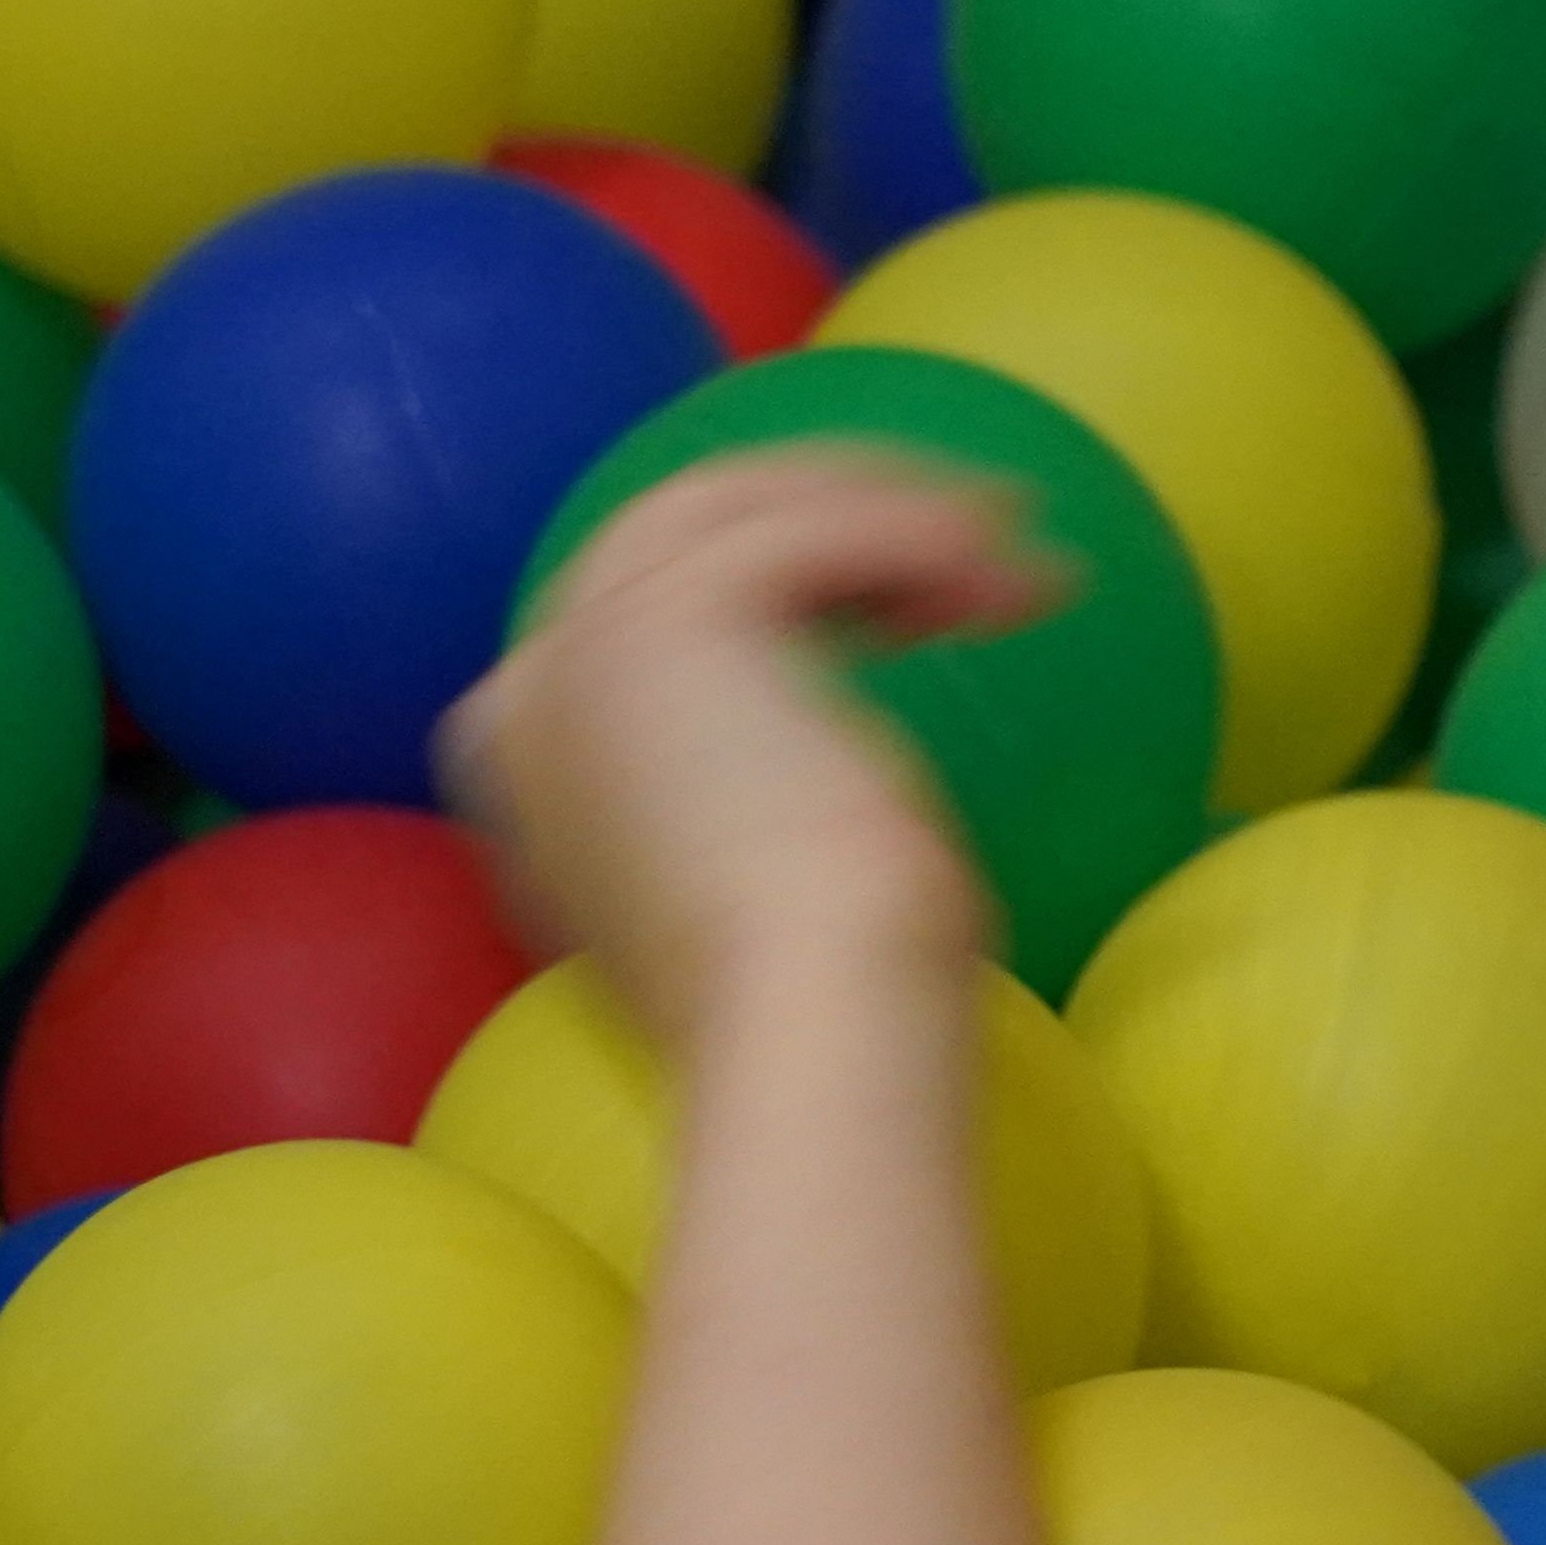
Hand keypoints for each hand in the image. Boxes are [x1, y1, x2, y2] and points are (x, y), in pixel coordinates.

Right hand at [439, 446, 1055, 1046]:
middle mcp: (529, 697)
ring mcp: (579, 651)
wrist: (808, 1033)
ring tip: (1016, 556)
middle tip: (970, 547)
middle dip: (835, 528)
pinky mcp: (661, 619)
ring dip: (886, 513)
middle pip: (680, 542)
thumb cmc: (827, 1013)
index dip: (780, 593)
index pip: (643, 623)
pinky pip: (806, 530)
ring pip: (738, 511)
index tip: (902, 608)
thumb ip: (745, 822)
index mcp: (533, 773)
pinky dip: (912, 529)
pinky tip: (1006, 562)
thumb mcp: (767, 903)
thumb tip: (824, 791)